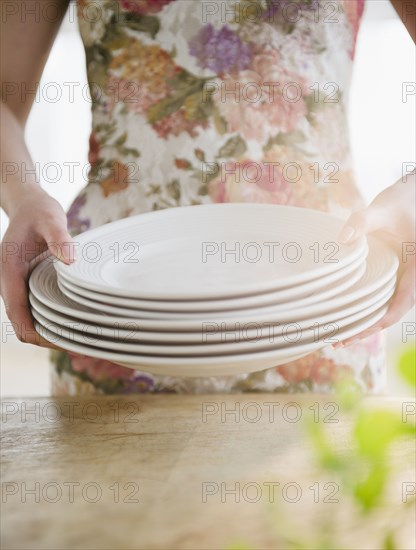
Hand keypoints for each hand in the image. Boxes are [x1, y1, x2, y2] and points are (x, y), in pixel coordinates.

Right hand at [0, 188, 74, 347]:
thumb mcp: (50, 219)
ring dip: (51, 333)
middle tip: (82, 344)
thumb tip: (70, 259)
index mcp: (9, 272)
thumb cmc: (38, 211)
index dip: (39, 335)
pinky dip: (52, 320)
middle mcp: (9, 285)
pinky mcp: (27, 286)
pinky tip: (75, 320)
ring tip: (82, 337)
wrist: (28, 205)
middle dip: (48, 340)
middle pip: (24, 326)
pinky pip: (36, 311)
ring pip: (29, 321)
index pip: (18, 317)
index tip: (66, 342)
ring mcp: (18, 287)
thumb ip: (59, 238)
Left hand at [333, 177, 415, 347]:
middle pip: (393, 311)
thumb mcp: (382, 208)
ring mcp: (404, 277)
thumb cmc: (400, 201)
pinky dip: (366, 309)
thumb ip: (362, 221)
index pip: (403, 302)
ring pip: (388, 307)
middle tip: (338, 341)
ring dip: (366, 322)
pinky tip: (346, 315)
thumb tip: (342, 239)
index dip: (382, 320)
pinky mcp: (394, 274)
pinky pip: (383, 297)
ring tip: (338, 337)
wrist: (411, 194)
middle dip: (368, 329)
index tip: (359, 332)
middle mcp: (414, 277)